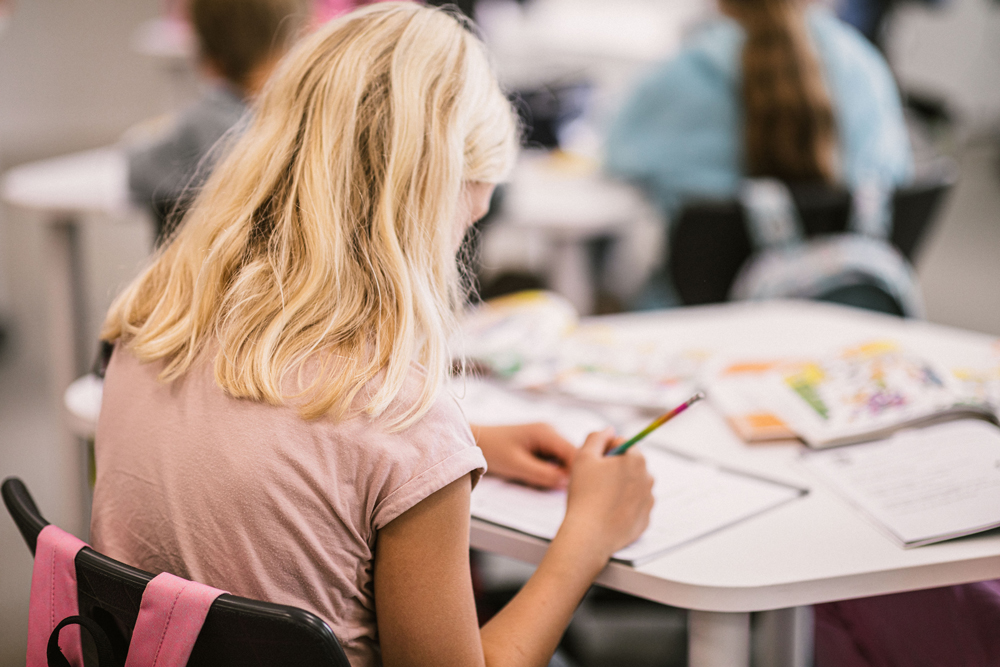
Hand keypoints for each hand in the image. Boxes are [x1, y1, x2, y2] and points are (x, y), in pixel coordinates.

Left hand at [472, 423, 576, 489]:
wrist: (476, 440)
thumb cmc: (493, 450)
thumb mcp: (517, 465)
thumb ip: (543, 474)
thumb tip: (567, 483)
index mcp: (547, 432)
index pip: (574, 452)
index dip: (577, 472)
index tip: (574, 490)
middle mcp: (551, 431)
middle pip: (571, 457)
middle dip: (566, 474)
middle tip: (554, 489)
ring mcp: (547, 438)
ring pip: (563, 461)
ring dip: (557, 474)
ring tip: (542, 482)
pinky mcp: (542, 446)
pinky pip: (554, 461)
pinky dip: (549, 471)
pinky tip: (536, 476)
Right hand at [561, 428, 654, 558]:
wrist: (589, 535)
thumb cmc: (585, 495)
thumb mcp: (583, 457)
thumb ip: (596, 437)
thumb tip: (609, 430)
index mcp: (636, 460)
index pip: (623, 444)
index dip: (605, 452)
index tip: (594, 465)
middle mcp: (648, 478)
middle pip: (630, 465)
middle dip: (614, 469)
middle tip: (595, 483)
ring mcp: (649, 501)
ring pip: (632, 485)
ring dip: (619, 487)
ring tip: (600, 499)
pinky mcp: (645, 520)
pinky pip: (634, 506)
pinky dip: (623, 507)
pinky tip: (607, 513)